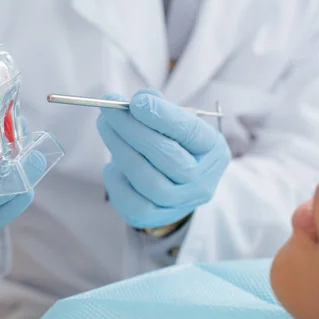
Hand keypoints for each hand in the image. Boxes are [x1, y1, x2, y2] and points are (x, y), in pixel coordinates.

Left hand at [97, 90, 230, 227]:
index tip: (137, 101)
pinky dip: (116, 180)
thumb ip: (160, 109)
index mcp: (213, 151)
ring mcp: (180, 204)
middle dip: (134, 130)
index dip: (163, 116)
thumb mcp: (175, 124)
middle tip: (109, 110)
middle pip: (168, 157)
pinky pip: (132, 202)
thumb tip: (138, 101)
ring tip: (105, 126)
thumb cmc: (174, 146)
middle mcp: (202, 181)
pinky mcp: (156, 218)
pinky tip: (112, 164)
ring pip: (148, 180)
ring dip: (121, 149)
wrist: (175, 187)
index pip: (190, 132)